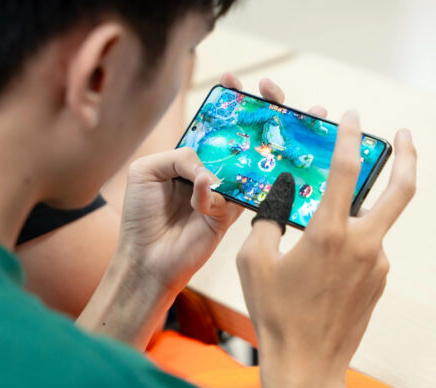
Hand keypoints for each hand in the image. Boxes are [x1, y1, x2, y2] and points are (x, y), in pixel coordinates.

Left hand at [117, 73, 299, 291]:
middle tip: (274, 91)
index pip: (216, 124)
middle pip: (244, 138)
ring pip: (253, 164)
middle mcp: (214, 171)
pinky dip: (209, 194)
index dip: (227, 102)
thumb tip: (210, 170)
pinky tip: (196, 199)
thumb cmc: (141, 214)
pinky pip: (230, 197)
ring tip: (294, 124)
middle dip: (263, 112)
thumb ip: (178, 156)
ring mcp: (226, 191)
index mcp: (193, 156)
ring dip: (274, 144)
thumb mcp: (146, 171)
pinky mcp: (231, 214)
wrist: (145, 259)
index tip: (233, 80)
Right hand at [237, 107, 416, 387]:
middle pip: (402, 190)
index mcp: (330, 234)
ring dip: (360, 212)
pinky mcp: (379, 281)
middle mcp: (363, 244)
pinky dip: (352, 242)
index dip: (351, 138)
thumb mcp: (255, 261)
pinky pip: (368, 250)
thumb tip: (280, 193)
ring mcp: (377, 264)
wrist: (306, 362)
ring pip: (376, 223)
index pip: (347, 171)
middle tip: (405, 135)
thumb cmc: (276, 313)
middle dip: (408, 156)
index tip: (353, 117)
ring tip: (323, 229)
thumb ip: (268, 219)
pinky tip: (324, 263)